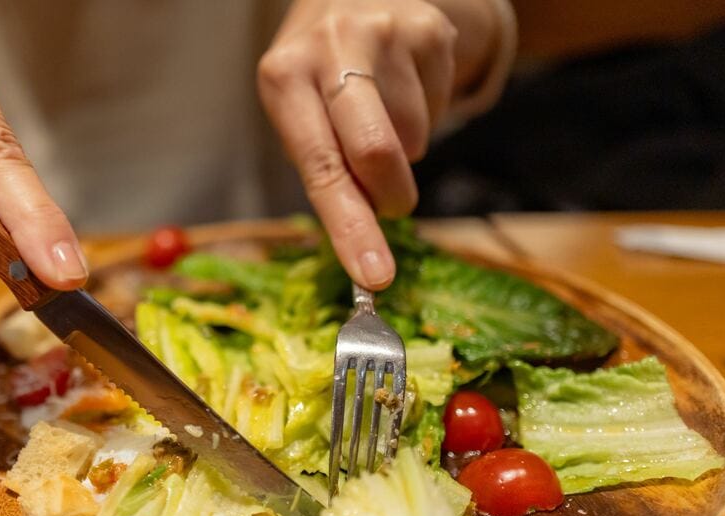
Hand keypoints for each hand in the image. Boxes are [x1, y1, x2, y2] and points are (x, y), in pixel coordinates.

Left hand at [259, 0, 498, 288]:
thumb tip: (367, 239)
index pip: (321, 169)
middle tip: (392, 203)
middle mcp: (330, 49)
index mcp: (283, 78)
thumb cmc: (316, 74)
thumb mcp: (297, 111)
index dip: (351, 229)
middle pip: (377, 152)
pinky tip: (403, 87)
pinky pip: (441, 107)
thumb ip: (326, 168)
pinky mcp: (429, 29)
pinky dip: (425, 115)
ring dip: (403, 149)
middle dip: (392, 197)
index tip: (375, 276)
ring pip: (414, 137)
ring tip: (380, 112)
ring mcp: (384, 34)